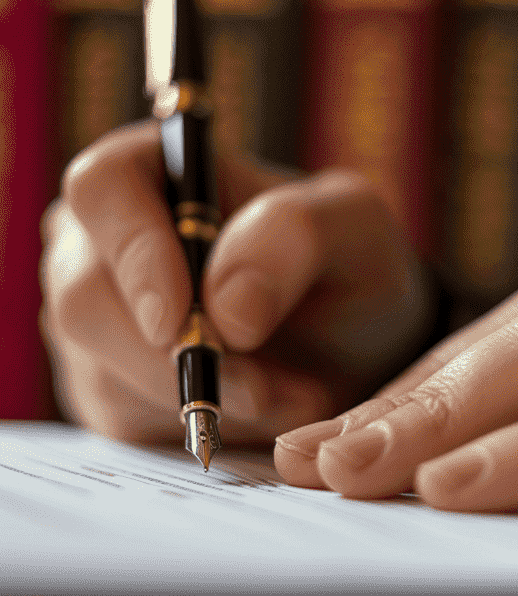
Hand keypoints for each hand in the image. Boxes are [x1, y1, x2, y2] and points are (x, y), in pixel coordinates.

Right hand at [40, 121, 433, 444]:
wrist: (351, 342)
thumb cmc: (349, 267)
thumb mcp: (355, 231)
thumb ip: (294, 237)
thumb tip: (224, 308)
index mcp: (161, 170)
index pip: (103, 188)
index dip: (134, 252)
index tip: (182, 321)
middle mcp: (112, 241)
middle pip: (84, 296)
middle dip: (177, 357)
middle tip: (262, 387)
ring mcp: (104, 315)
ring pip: (102, 369)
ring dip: (201, 397)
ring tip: (285, 393)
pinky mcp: (113, 382)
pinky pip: (126, 418)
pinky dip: (198, 424)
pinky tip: (256, 409)